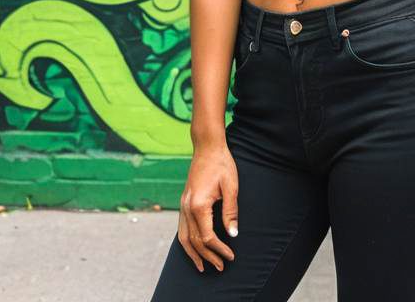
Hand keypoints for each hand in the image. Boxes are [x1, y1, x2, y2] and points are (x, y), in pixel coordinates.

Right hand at [178, 144, 238, 272]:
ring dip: (194, 254)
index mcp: (198, 205)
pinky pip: (181, 228)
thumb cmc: (221, 164)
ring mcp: (182, 205)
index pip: (207, 236)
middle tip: (222, 266)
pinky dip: (187, 242)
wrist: (207, 147)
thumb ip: (231, 211)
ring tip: (204, 266)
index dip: (219, 249)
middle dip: (208, 256)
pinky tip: (194, 248)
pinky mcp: (183, 202)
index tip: (231, 255)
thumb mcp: (231, 186)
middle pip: (194, 241)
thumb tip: (233, 234)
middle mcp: (187, 207)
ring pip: (183, 238)